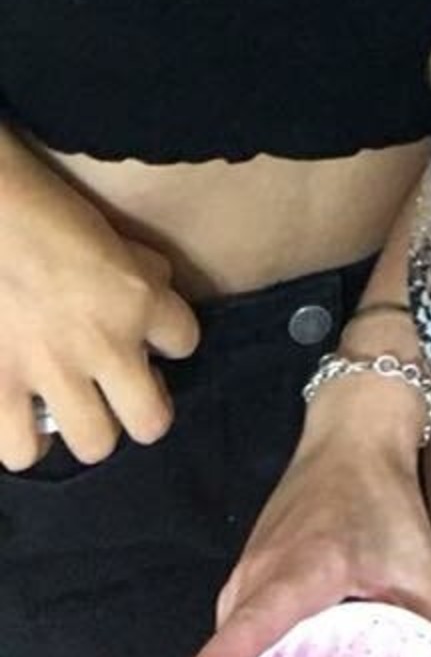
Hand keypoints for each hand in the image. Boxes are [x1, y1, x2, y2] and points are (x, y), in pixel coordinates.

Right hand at [0, 130, 198, 468]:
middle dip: (143, 409)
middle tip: (124, 390)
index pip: (186, 342)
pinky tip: (26, 419)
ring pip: (94, 444)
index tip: (152, 336)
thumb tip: (154, 292)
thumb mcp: (112, 231)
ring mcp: (51, 371)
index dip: (170, 339)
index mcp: (138, 298)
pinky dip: (25, 441)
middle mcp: (104, 344)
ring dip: (88, 427)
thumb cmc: (43, 206)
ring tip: (76, 408)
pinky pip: (22, 449)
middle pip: (151, 422)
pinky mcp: (0, 386)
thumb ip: (140, 269)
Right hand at [179, 425, 430, 656]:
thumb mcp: (419, 567)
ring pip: (236, 642)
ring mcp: (244, 573)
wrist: (354, 433)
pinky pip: (237, 627)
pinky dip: (251, 653)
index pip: (238, 641)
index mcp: (296, 578)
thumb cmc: (382, 497)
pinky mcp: (246, 572)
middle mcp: (255, 578)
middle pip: (233, 655)